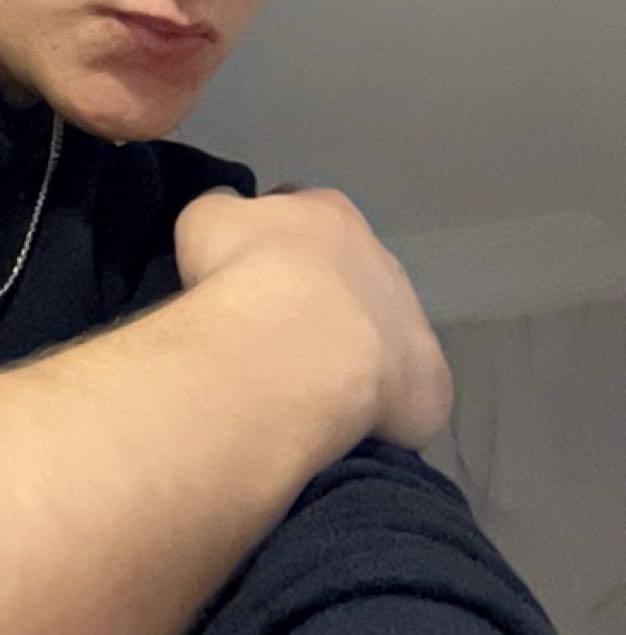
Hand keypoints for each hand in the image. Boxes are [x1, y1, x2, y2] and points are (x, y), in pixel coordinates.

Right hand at [173, 185, 452, 452]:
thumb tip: (232, 221)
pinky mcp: (428, 384)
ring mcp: (412, 320)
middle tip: (278, 333)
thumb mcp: (205, 220)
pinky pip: (408, 397)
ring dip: (354, 353)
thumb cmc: (240, 276)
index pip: (309, 215)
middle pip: (353, 276)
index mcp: (330, 213)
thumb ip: (226, 213)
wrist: (285, 348)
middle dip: (322, 300)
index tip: (254, 273)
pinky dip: (382, 410)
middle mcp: (381, 259)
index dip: (280, 247)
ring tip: (307, 384)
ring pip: (384, 335)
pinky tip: (344, 421)